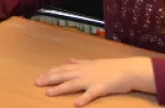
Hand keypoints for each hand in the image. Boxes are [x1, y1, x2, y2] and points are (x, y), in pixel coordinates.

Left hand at [35, 57, 154, 106]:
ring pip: (72, 84)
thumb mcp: (93, 62)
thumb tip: (70, 60)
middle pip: (63, 75)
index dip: (50, 72)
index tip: (40, 76)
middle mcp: (83, 72)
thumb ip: (81, 62)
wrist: (127, 70)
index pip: (62, 69)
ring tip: (48, 93)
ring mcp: (91, 80)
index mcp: (81, 67)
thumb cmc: (111, 67)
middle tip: (36, 83)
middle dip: (49, 79)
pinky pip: (90, 94)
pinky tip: (75, 104)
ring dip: (59, 89)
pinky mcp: (100, 88)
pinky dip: (83, 99)